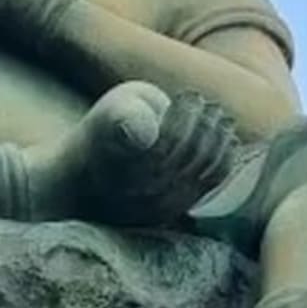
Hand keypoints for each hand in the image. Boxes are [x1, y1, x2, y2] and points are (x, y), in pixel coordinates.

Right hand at [29, 82, 239, 225]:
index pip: (170, 142)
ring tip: (220, 117)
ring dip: (218, 140)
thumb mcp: (105, 117)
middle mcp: (146, 195)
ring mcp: (162, 208)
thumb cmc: (97, 140)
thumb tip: (146, 135)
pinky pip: (209, 187)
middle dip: (206, 125)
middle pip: (191, 156)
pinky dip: (225, 161)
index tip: (189, 95)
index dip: (187, 116)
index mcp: (127, 168)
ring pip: (204, 172)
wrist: (77, 184)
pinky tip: (229, 140)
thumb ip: (124, 118)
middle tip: (209, 104)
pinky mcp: (174, 212)